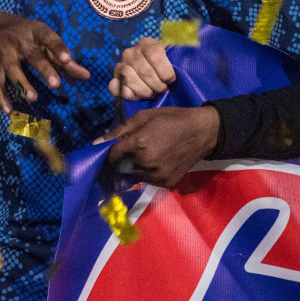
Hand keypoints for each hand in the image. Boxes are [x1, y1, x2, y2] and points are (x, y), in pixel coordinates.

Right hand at [0, 8, 89, 112]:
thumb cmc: (22, 35)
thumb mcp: (41, 41)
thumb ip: (62, 59)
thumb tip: (86, 76)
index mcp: (35, 31)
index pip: (48, 37)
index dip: (58, 48)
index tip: (67, 59)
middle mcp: (19, 40)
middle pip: (32, 54)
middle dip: (44, 68)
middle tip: (55, 84)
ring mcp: (3, 52)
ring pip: (12, 69)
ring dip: (22, 84)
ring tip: (33, 98)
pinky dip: (1, 96)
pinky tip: (8, 110)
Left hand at [99, 106, 220, 188]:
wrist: (202, 132)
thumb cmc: (171, 119)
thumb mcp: (143, 117)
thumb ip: (120, 131)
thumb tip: (97, 143)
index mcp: (139, 144)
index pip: (111, 156)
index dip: (105, 153)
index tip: (104, 150)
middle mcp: (146, 163)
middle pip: (119, 168)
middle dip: (117, 161)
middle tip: (121, 153)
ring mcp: (157, 176)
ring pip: (131, 176)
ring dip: (129, 168)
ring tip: (138, 155)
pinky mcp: (166, 183)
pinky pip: (146, 180)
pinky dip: (143, 173)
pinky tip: (151, 161)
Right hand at [108, 36, 176, 100]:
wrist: (152, 75)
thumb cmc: (167, 68)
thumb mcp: (175, 57)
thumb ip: (180, 55)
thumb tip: (188, 50)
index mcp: (146, 44)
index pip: (154, 55)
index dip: (165, 71)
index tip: (171, 80)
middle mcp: (130, 52)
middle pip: (144, 70)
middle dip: (156, 84)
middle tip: (162, 89)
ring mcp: (120, 65)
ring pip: (129, 78)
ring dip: (144, 90)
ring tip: (151, 93)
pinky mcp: (114, 79)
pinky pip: (116, 87)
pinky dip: (127, 94)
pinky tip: (137, 96)